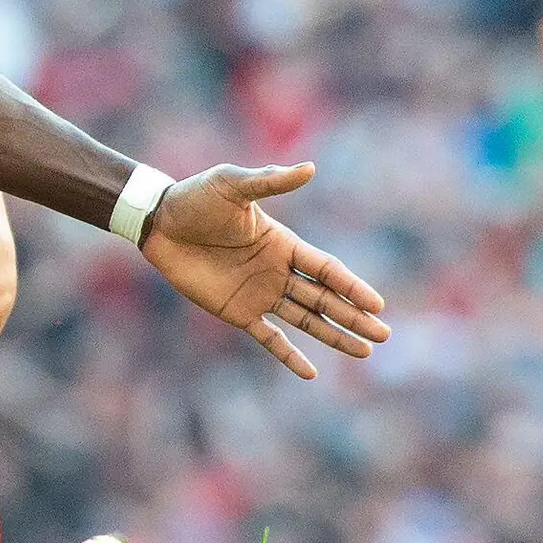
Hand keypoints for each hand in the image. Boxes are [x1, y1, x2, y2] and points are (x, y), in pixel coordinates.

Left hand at [137, 163, 391, 380]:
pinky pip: (269, 338)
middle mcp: (278, 272)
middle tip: (384, 335)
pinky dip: (289, 356)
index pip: (327, 270)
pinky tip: (312, 373)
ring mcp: (259, 294)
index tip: (378, 305)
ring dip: (335, 335)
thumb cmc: (197, 197)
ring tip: (364, 352)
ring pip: (306, 320)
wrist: (159, 221)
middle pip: (325, 299)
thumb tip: (310, 169)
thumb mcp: (234, 185)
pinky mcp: (236, 312)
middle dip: (354, 317)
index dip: (352, 287)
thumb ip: (270, 181)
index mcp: (284, 244)